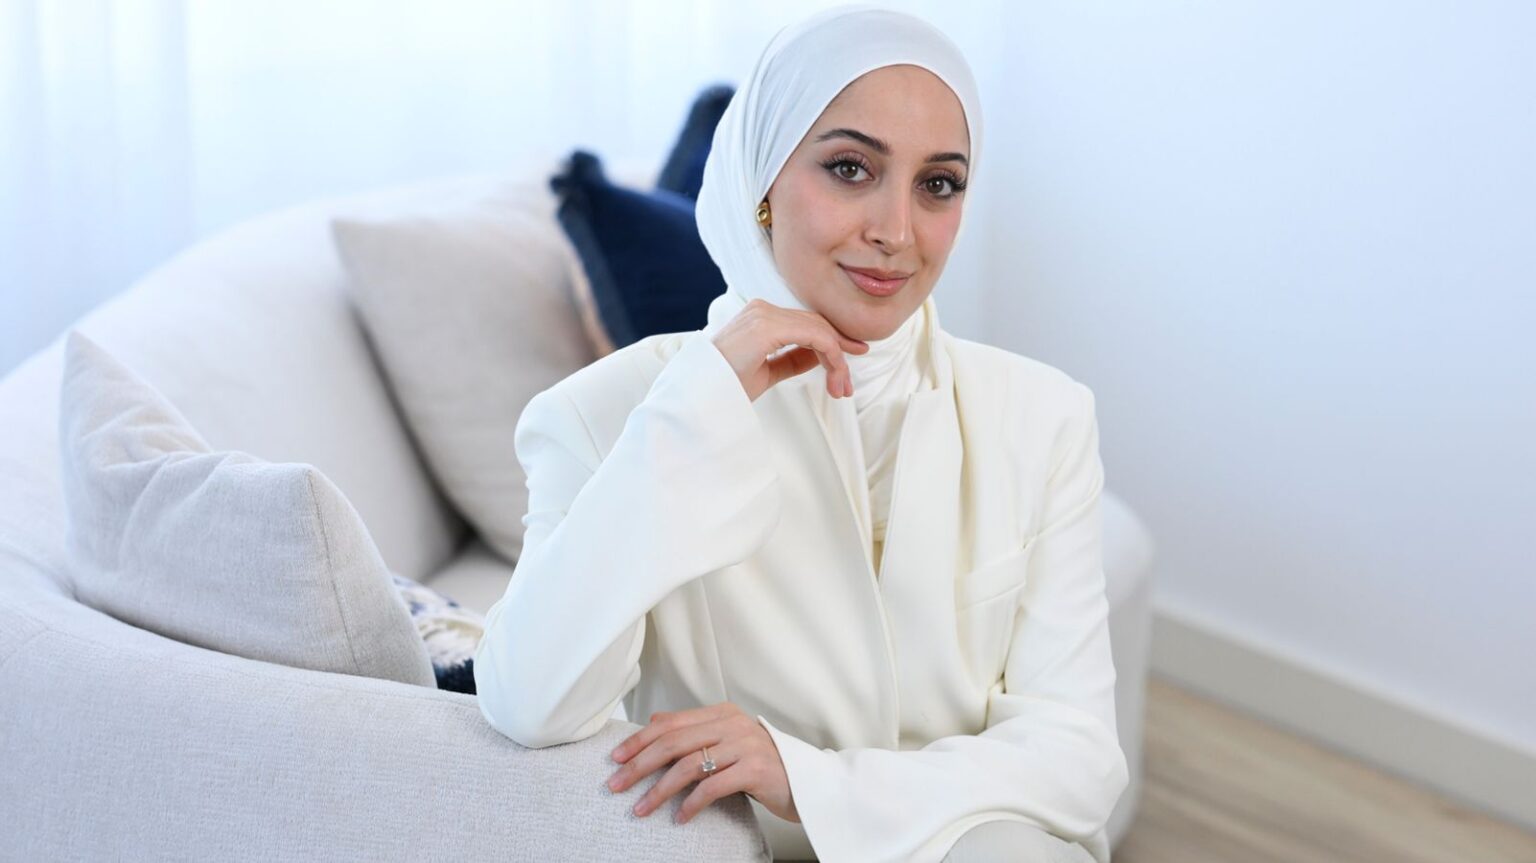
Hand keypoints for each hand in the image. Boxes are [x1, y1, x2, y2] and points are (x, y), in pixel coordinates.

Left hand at [605, 701, 799, 824]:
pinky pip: (713, 787)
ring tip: (641, 809)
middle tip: (616, 784)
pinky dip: (692, 804)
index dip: (639, 740)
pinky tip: (679, 818)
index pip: (670, 723)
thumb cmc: (762, 765)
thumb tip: (653, 722)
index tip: (615, 758)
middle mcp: (733, 724)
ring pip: (689, 765)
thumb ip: (695, 731)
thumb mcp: (727, 742)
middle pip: (674, 742)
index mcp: (722, 713)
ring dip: (659, 790)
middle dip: (640, 765)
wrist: (808, 782)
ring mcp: (746, 745)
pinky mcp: (756, 769)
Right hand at [709, 298, 868, 402]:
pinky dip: (831, 354)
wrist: (698, 397)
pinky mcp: (767, 326)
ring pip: (819, 330)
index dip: (832, 344)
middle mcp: (762, 309)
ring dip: (837, 360)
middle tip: (847, 385)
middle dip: (839, 354)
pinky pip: (814, 335)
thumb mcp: (766, 372)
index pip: (806, 324)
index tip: (846, 367)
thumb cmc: (725, 387)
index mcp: (760, 316)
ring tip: (841, 387)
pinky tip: (835, 373)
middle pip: (816, 325)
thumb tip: (820, 356)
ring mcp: (764, 314)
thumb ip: (792, 360)